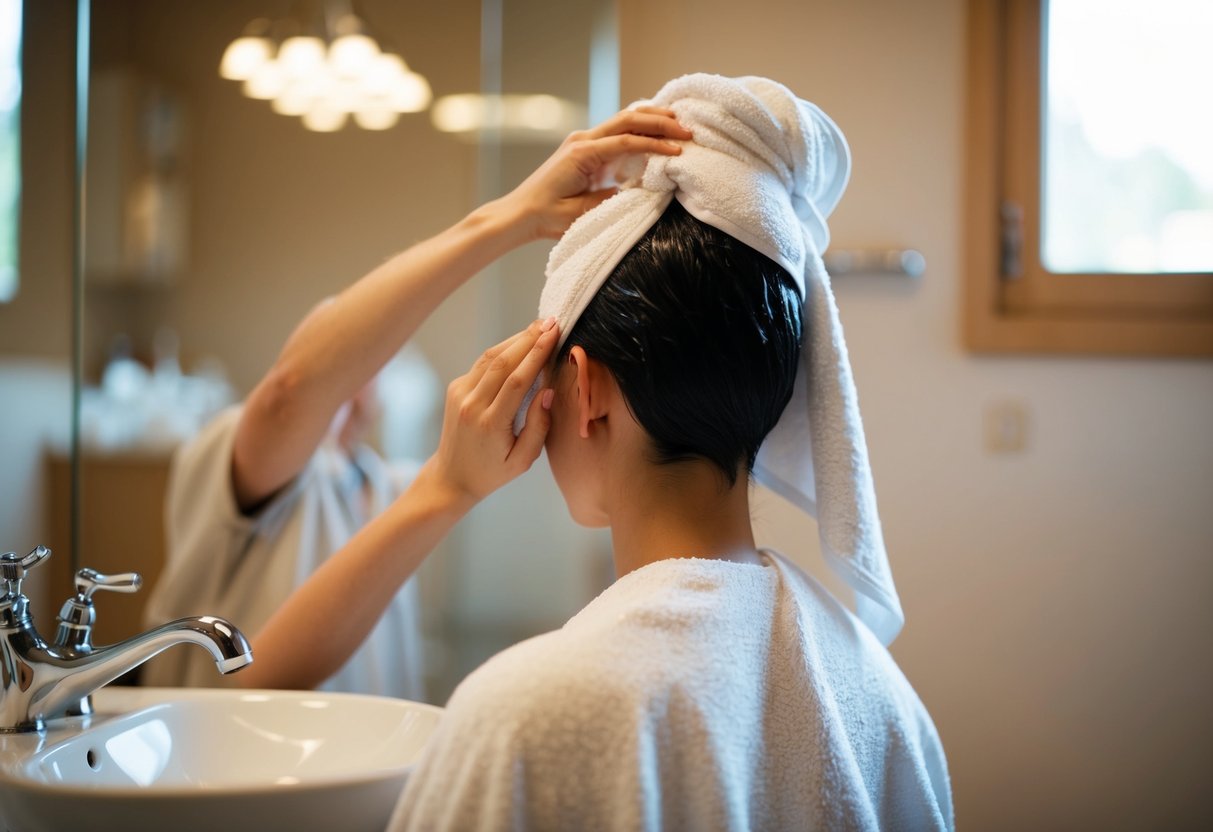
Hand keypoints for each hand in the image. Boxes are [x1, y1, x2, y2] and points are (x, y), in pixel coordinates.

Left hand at [427, 318, 560, 504]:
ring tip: (539, 327)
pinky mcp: (456, 388)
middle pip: (502, 362)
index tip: (554, 334)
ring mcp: (460, 394)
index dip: (536, 354)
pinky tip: (520, 343)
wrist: (452, 476)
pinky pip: (482, 364)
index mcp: (490, 423)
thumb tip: (547, 391)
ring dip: (516, 339)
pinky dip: (503, 350)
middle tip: (552, 322)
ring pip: (490, 357)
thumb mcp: (523, 461)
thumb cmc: (492, 472)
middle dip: (529, 339)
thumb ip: (538, 427)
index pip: (516, 381)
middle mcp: (471, 404)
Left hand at [504, 107, 692, 240]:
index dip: (655, 143)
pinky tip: (656, 130)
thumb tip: (640, 188)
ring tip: (678, 121)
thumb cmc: (546, 216)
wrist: (520, 213)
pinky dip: (639, 129)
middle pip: (628, 119)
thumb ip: (611, 197)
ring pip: (623, 120)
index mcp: (582, 152)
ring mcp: (584, 141)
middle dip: (660, 122)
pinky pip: (617, 132)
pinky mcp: (586, 149)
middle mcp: (583, 140)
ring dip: (651, 119)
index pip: (627, 141)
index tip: (679, 149)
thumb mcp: (582, 212)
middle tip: (687, 129)